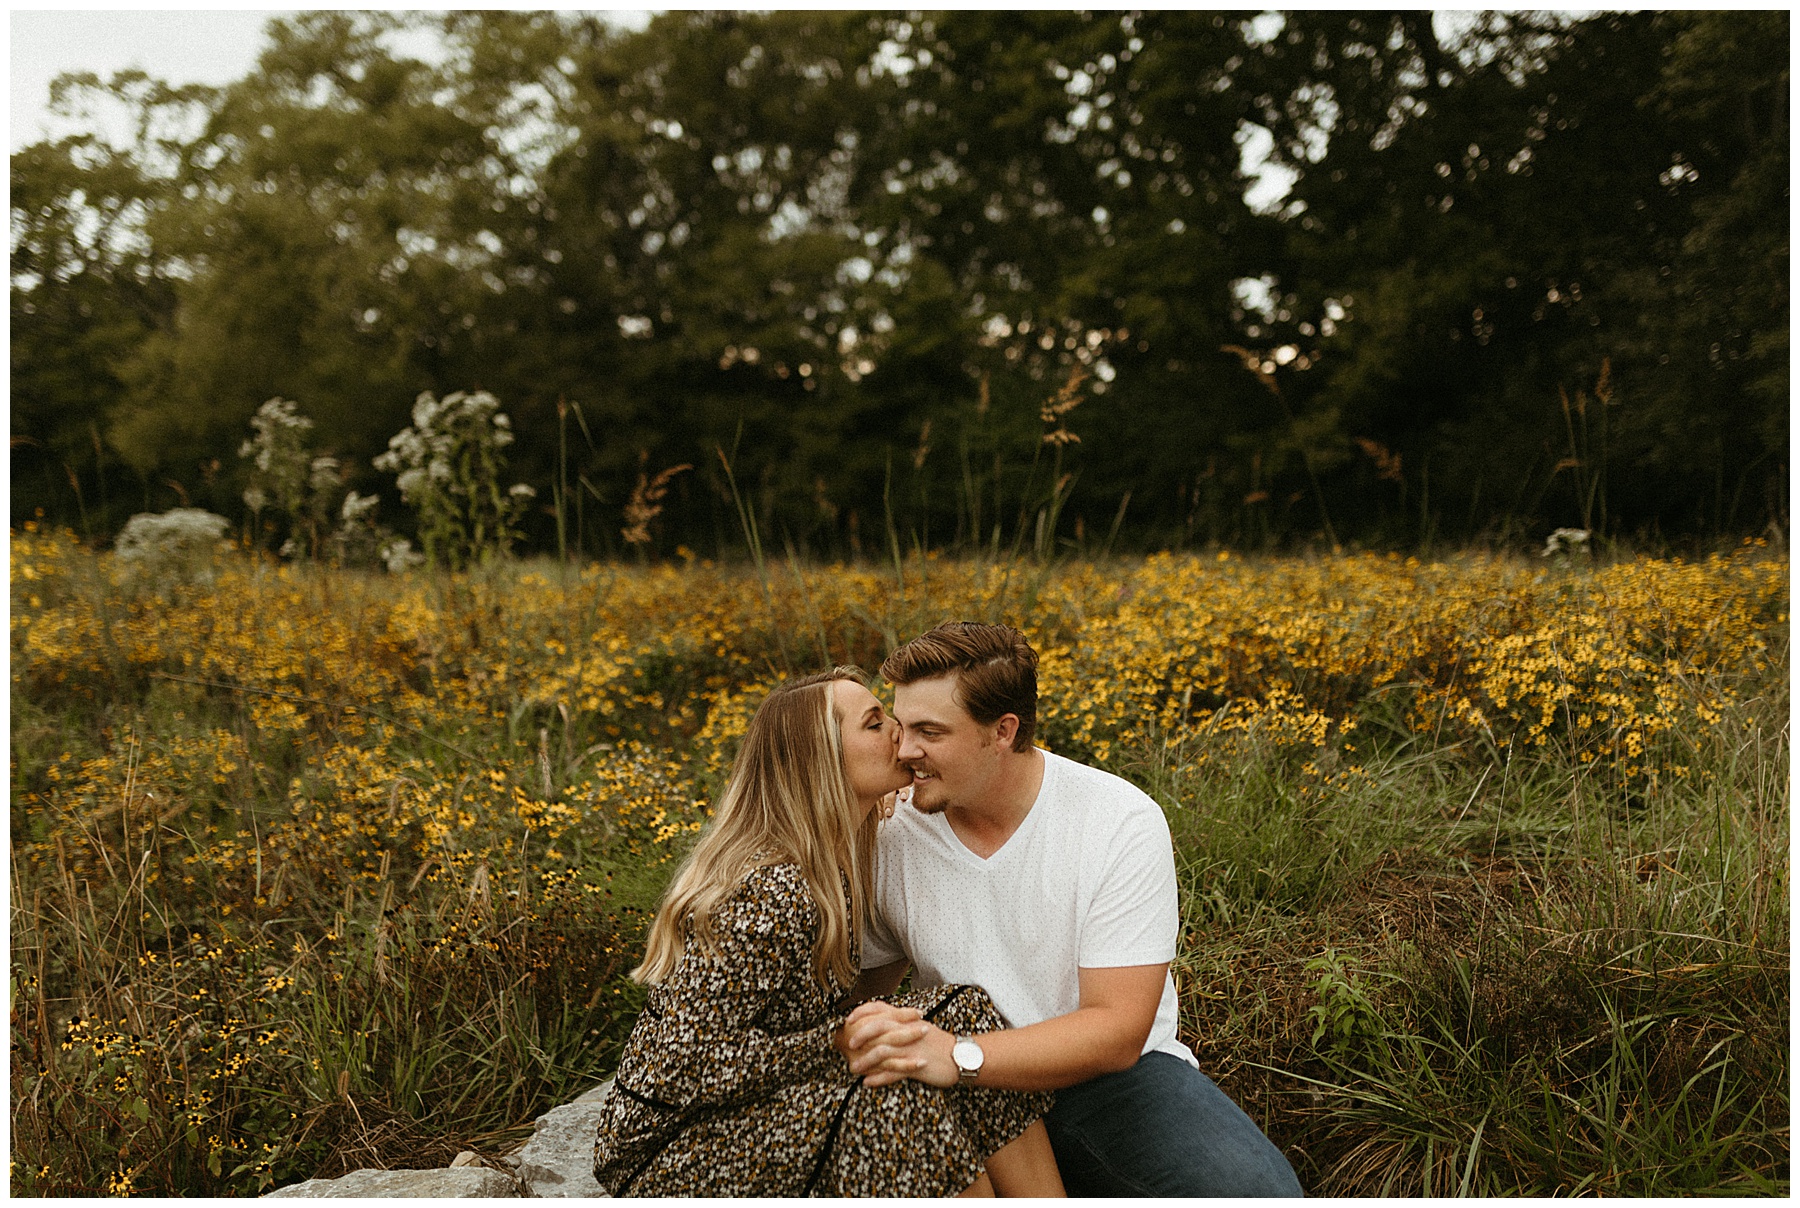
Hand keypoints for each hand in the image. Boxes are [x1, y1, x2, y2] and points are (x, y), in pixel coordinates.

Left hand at [839, 1001, 956, 1087]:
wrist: (960, 1056)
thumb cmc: (937, 1043)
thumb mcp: (918, 1027)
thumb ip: (900, 1023)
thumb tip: (879, 1023)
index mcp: (906, 1019)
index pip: (880, 1008)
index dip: (862, 1012)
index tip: (848, 1019)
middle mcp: (907, 1031)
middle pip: (878, 1027)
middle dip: (860, 1035)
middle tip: (848, 1044)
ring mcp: (911, 1049)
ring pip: (882, 1052)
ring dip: (865, 1061)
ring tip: (853, 1069)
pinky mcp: (916, 1066)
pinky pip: (894, 1072)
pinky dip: (879, 1078)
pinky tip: (868, 1083)